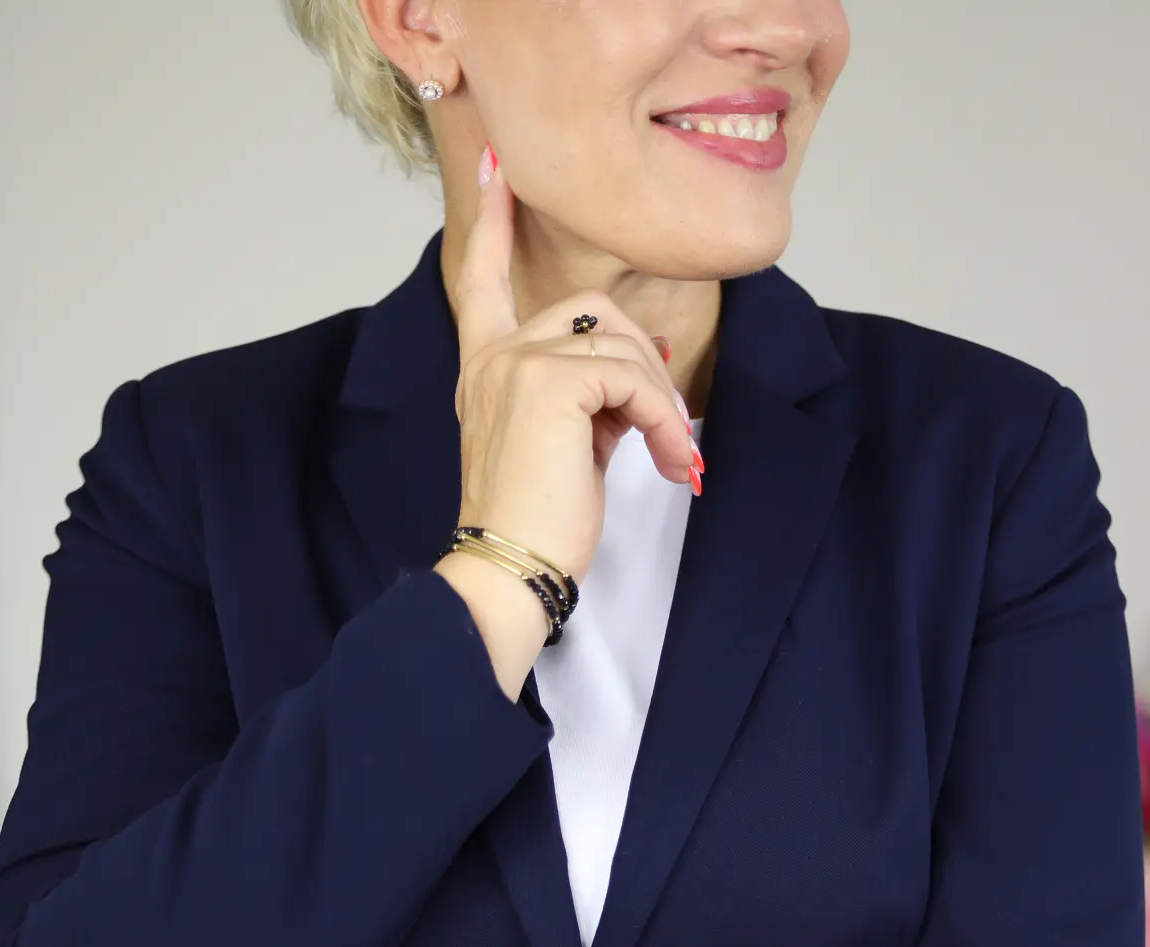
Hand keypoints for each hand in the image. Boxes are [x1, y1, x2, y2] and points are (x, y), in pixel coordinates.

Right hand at [454, 144, 696, 591]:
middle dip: (641, 362)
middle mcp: (493, 358)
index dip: (491, 226)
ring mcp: (517, 364)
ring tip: (669, 458)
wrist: (510, 568)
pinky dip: (662, 418)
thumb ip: (586, 395)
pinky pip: (633, 377)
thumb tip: (647, 370)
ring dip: (660, 403)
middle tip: (660, 430)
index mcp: (484, 370)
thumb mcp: (561, 446)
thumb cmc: (536, 523)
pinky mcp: (550, 384)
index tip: (498, 174)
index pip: (480, 282)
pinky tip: (668, 461)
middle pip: (591, 310)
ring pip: (620, 344)